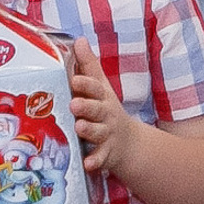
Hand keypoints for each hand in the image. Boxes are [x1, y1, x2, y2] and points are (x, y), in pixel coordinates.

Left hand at [66, 37, 149, 182]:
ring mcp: (107, 134)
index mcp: (102, 97)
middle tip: (74, 105)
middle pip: (97, 109)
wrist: (129, 143)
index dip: (85, 84)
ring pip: (98, 132)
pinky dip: (95, 161)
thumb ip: (88, 65)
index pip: (94, 87)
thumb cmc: (106, 110)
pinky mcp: (107, 153)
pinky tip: (87, 163)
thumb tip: (79, 40)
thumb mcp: (101, 87)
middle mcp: (106, 114)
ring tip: (79, 127)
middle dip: (86, 106)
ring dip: (89, 130)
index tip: (74, 80)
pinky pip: (101, 158)